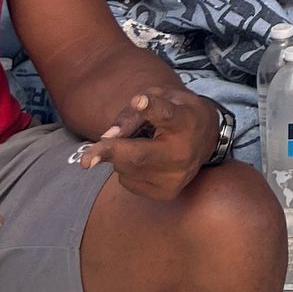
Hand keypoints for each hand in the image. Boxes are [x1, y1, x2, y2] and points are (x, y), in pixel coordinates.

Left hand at [72, 88, 218, 201]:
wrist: (207, 140)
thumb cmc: (178, 114)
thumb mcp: (162, 98)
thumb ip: (134, 112)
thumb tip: (107, 136)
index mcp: (184, 121)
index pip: (167, 114)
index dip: (151, 107)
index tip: (139, 100)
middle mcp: (182, 153)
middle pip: (140, 154)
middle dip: (110, 154)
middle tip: (85, 161)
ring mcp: (175, 177)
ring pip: (127, 169)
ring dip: (120, 156)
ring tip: (140, 143)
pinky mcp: (166, 193)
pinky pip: (129, 182)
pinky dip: (126, 169)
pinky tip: (144, 160)